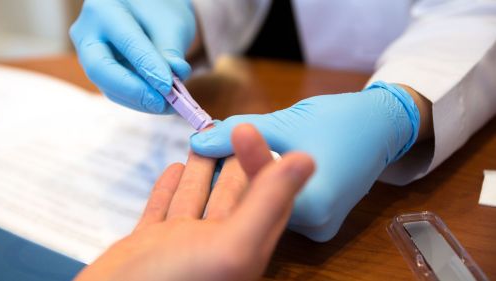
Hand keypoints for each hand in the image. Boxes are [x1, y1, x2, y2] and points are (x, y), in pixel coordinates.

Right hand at [70, 0, 195, 113]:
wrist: (149, 10)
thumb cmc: (160, 9)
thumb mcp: (171, 23)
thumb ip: (170, 52)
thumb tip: (170, 84)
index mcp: (104, 9)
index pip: (126, 42)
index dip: (148, 67)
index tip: (168, 86)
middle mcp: (87, 31)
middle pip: (100, 68)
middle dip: (133, 90)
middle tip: (161, 102)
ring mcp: (88, 54)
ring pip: (107, 85)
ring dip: (139, 100)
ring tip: (168, 105)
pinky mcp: (99, 72)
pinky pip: (115, 91)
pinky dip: (138, 100)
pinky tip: (159, 104)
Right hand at [75, 125, 313, 280]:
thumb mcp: (232, 245)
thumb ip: (267, 203)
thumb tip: (307, 159)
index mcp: (243, 248)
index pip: (263, 197)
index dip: (263, 162)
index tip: (254, 129)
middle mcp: (214, 246)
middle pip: (231, 194)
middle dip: (233, 160)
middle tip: (231, 126)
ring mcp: (179, 245)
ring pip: (196, 198)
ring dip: (202, 170)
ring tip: (204, 139)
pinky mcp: (148, 244)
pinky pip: (163, 209)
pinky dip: (169, 188)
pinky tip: (173, 169)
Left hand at [191, 81, 421, 240]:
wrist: (380, 126)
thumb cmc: (339, 120)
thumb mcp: (284, 122)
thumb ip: (240, 134)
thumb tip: (199, 141)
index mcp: (313, 205)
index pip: (251, 189)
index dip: (223, 166)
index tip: (204, 146)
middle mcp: (316, 225)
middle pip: (258, 202)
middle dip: (234, 173)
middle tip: (212, 147)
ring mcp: (319, 225)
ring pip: (268, 204)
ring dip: (249, 180)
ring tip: (228, 153)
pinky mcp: (319, 220)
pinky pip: (282, 204)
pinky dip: (267, 186)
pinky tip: (252, 165)